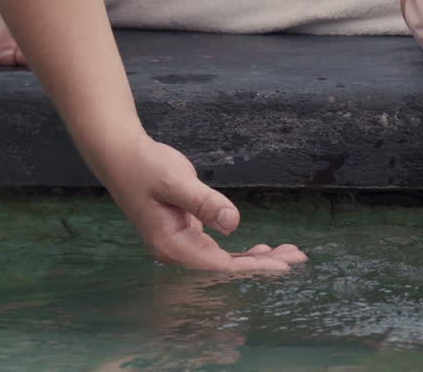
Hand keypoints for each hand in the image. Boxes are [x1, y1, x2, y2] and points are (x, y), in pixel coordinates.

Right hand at [100, 137, 306, 271]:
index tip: (282, 265)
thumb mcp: (177, 182)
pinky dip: (243, 250)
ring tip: (291, 253)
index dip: (253, 266)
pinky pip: (219, 248)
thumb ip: (204, 203)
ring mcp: (181, 243)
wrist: (122, 156)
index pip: (220, 264)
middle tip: (299, 258)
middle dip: (264, 264)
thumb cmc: (145, 167)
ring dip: (258, 257)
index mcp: (171, 245)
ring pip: (226, 258)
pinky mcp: (187, 232)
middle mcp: (176, 250)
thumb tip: (233, 225)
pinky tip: (264, 249)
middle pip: (226, 266)